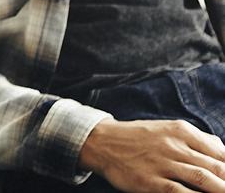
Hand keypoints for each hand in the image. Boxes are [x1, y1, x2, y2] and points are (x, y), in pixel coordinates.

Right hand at [79, 119, 224, 191]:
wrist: (101, 141)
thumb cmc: (138, 137)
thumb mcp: (167, 128)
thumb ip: (196, 139)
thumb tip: (223, 150)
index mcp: (181, 131)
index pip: (220, 152)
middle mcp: (174, 145)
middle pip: (216, 167)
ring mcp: (162, 164)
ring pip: (203, 179)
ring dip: (220, 189)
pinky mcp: (151, 181)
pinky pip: (180, 192)